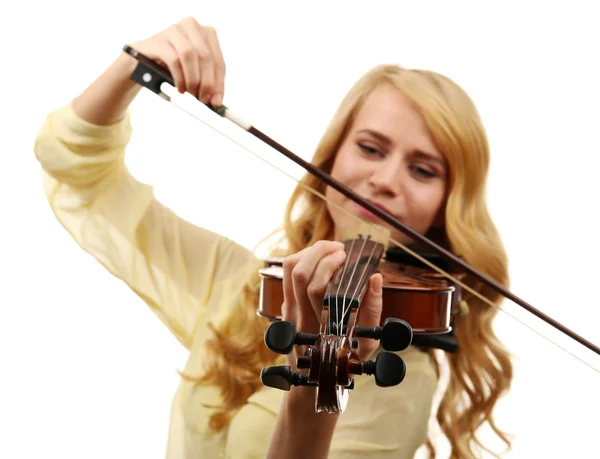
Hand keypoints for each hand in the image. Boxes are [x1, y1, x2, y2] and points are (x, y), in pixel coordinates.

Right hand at [127, 17, 225, 104]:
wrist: (143, 60)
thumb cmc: (172, 65)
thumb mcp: (194, 72)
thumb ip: (207, 83)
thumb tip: (216, 101)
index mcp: (206, 33)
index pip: (218, 61)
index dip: (219, 83)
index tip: (216, 101)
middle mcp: (192, 26)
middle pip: (206, 57)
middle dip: (207, 82)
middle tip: (204, 99)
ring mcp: (174, 30)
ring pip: (190, 56)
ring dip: (193, 79)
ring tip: (191, 93)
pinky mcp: (160, 40)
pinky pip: (174, 60)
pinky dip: (179, 77)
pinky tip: (180, 88)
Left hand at [281, 240, 383, 365]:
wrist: (312, 385)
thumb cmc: (342, 365)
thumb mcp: (365, 344)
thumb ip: (372, 311)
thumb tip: (376, 279)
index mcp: (319, 326)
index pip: (315, 288)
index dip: (328, 266)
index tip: (347, 257)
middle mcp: (299, 317)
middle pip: (299, 273)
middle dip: (319, 252)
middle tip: (339, 248)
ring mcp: (288, 311)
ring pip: (289, 271)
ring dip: (309, 252)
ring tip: (329, 249)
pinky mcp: (285, 307)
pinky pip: (287, 276)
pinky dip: (302, 260)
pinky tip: (318, 259)